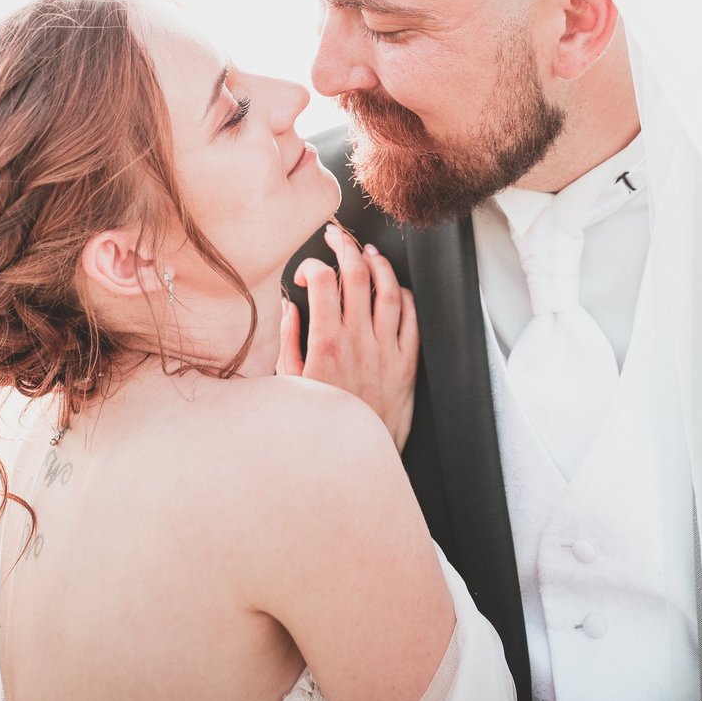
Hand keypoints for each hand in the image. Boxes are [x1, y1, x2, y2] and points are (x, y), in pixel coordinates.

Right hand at [279, 221, 418, 452]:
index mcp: (325, 343)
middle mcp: (358, 341)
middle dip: (346, 247)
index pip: (322, 281)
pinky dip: (406, 297)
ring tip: (368, 253)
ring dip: (379, 265)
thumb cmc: (317, 424)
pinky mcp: (407, 366)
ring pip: (389, 291)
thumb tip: (289, 305)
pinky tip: (397, 289)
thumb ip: (288, 339)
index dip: (311, 266)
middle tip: (337, 237)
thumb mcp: (289, 383)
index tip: (305, 273)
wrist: (350, 462)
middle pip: (357, 275)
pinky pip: (413, 320)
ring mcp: (386, 351)